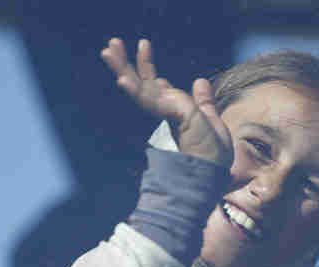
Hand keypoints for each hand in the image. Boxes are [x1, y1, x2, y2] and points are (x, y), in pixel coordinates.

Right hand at [101, 38, 233, 167]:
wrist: (211, 171)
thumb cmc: (212, 155)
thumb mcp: (211, 122)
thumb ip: (203, 102)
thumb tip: (199, 80)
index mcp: (175, 111)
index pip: (157, 85)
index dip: (148, 67)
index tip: (143, 50)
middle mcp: (165, 112)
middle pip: (142, 82)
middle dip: (128, 63)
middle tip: (112, 43)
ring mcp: (163, 116)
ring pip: (139, 88)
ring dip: (122, 68)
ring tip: (107, 50)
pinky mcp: (164, 120)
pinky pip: (146, 102)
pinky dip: (134, 90)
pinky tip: (122, 79)